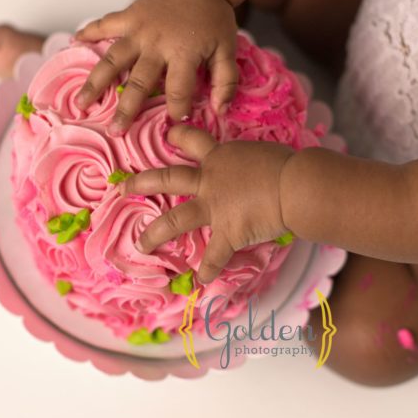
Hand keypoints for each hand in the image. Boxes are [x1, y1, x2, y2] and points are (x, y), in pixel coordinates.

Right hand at [73, 0, 239, 135]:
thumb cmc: (214, 18)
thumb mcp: (228, 48)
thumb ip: (226, 80)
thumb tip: (220, 110)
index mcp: (183, 52)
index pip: (178, 89)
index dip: (177, 109)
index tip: (173, 123)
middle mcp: (157, 43)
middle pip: (140, 81)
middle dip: (127, 108)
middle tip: (115, 131)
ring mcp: (139, 29)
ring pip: (114, 59)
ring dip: (96, 82)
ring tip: (81, 102)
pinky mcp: (129, 15)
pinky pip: (105, 24)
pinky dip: (89, 32)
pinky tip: (73, 43)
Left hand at [120, 124, 295, 282]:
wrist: (295, 185)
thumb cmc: (288, 164)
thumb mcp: (264, 154)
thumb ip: (253, 164)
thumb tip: (263, 171)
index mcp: (221, 156)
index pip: (194, 140)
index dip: (179, 136)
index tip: (167, 135)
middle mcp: (210, 180)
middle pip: (168, 178)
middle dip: (141, 182)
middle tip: (123, 187)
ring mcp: (215, 207)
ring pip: (175, 220)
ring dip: (155, 234)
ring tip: (140, 246)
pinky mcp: (227, 232)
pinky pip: (214, 256)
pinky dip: (207, 270)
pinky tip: (200, 282)